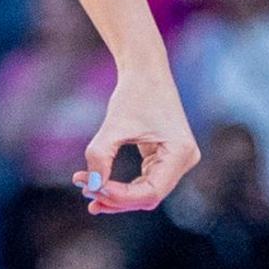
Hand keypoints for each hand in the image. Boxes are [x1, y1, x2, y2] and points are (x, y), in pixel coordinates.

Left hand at [77, 62, 198, 214]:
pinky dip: (122, 186)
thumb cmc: (134, 93)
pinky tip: (98, 187)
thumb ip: (99, 156)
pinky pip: (144, 183)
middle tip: (84, 190)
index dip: (120, 196)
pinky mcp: (165, 160)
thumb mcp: (114, 125)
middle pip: (148, 196)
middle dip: (115, 197)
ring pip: (145, 193)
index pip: (151, 192)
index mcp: (180, 152)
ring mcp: (177, 162)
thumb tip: (92, 187)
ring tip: (86, 191)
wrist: (145, 71)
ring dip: (116, 195)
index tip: (92, 187)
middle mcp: (184, 160)